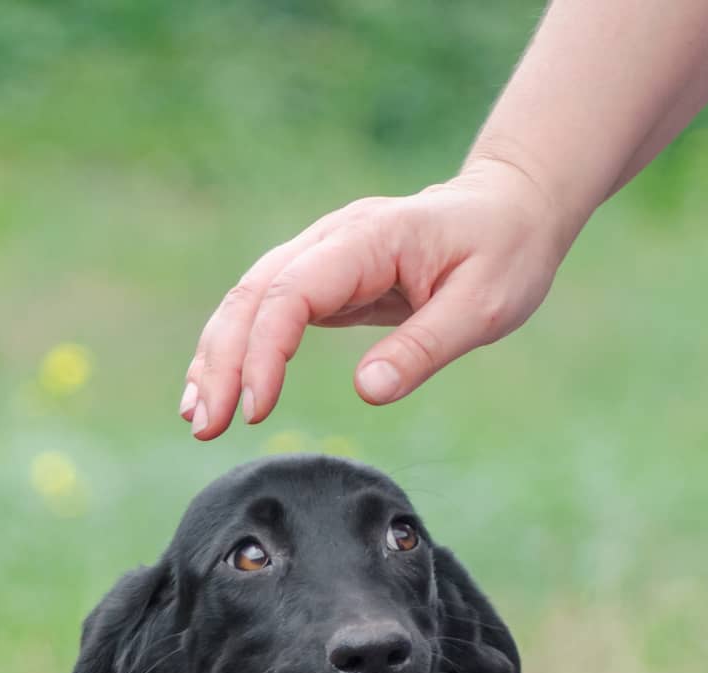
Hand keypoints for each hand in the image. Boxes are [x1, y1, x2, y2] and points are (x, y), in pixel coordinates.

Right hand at [181, 157, 572, 439]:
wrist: (510, 210)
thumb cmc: (504, 253)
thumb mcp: (483, 307)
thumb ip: (424, 346)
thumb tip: (368, 390)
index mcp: (369, 238)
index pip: (292, 292)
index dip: (264, 351)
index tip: (256, 408)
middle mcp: (332, 239)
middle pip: (253, 295)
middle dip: (221, 362)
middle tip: (207, 426)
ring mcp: (322, 256)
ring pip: (247, 301)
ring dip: (215, 358)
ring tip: (197, 418)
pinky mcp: (321, 279)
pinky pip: (264, 312)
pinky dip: (235, 351)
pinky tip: (215, 390)